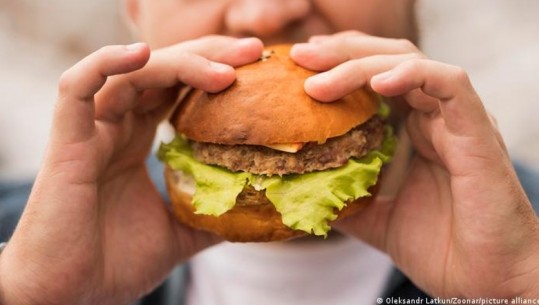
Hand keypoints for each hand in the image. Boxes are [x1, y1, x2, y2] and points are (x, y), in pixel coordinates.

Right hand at [0, 37, 262, 304]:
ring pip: (131, 74)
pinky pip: (77, 88)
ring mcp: (90, 132)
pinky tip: (143, 55)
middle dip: (208, 56)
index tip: (257, 68)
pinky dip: (106, 64)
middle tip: (253, 52)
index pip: (177, 90)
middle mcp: (115, 129)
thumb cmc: (112, 265)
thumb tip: (254, 211)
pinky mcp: (67, 143)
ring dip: (179, 62)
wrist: (68, 297)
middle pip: (161, 72)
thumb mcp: (178, 235)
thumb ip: (209, 216)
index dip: (213, 73)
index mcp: (135, 142)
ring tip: (224, 68)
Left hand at [291, 32, 538, 296]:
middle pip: (385, 60)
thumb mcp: (372, 217)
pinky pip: (449, 84)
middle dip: (340, 54)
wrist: (485, 281)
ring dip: (361, 66)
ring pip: (410, 64)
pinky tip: (379, 83)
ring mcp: (454, 120)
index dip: (336, 65)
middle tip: (300, 56)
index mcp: (411, 129)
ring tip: (320, 82)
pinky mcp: (476, 130)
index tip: (296, 68)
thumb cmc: (437, 247)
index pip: (372, 78)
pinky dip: (412, 75)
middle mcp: (432, 117)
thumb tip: (295, 186)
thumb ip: (341, 196)